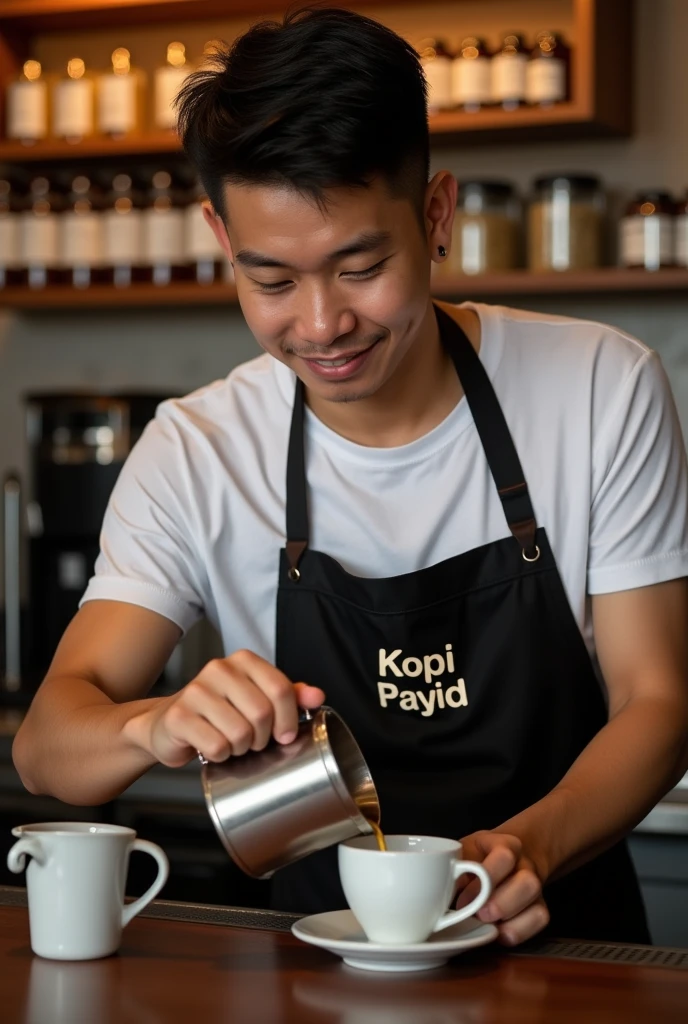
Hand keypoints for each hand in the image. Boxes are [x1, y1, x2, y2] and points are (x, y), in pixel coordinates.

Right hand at [129, 650, 324, 767]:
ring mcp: (196, 691)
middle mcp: (219, 669)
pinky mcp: (179, 717)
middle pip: (262, 713)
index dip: (289, 719)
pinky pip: (216, 746)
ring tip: (232, 743)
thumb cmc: (220, 713)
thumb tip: (317, 696)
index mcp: (243, 661)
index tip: (285, 735)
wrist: (169, 725)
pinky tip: (213, 748)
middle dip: (263, 738)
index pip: (281, 689)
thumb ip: (290, 695)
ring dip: (241, 749)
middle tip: (253, 741)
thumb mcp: (258, 699)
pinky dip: (220, 756)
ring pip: (240, 733)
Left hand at [457, 831, 549, 945]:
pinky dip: (518, 932)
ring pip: (538, 907)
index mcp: (505, 844)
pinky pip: (539, 922)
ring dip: (510, 922)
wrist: (509, 855)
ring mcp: (535, 889)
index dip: (486, 879)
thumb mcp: (463, 852)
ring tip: (487, 925)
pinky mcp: (539, 907)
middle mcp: (525, 866)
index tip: (463, 899)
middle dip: (502, 904)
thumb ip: (453, 869)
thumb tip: (439, 892)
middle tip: (479, 915)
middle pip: (528, 883)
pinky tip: (498, 932)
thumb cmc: (477, 856)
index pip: (505, 857)